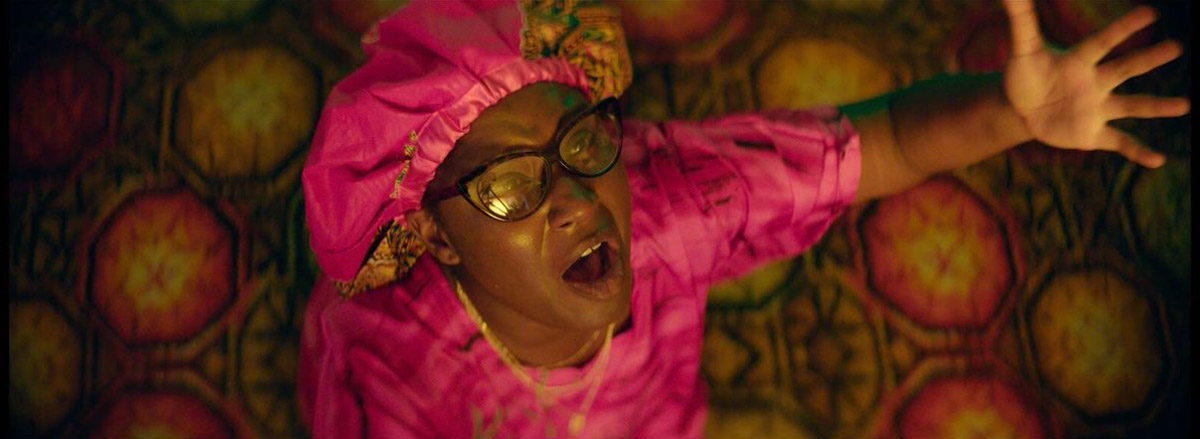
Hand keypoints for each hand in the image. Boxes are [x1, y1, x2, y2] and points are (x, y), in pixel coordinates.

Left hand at [1001, 0, 1188, 167]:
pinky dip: (1138, 152)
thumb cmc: (1027, 74)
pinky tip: (1158, 161)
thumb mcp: (1022, 48)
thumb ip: (1021, 19)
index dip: (1122, 29)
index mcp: (1080, 60)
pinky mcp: (1092, 133)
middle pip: (1124, 69)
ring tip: (1184, 105)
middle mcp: (1096, 82)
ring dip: (1157, 107)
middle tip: (1177, 47)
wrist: (1022, 108)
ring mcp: (1097, 108)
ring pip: (1131, 106)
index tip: (1150, 13)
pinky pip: (1119, 142)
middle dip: (1148, 59)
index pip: (1102, 42)